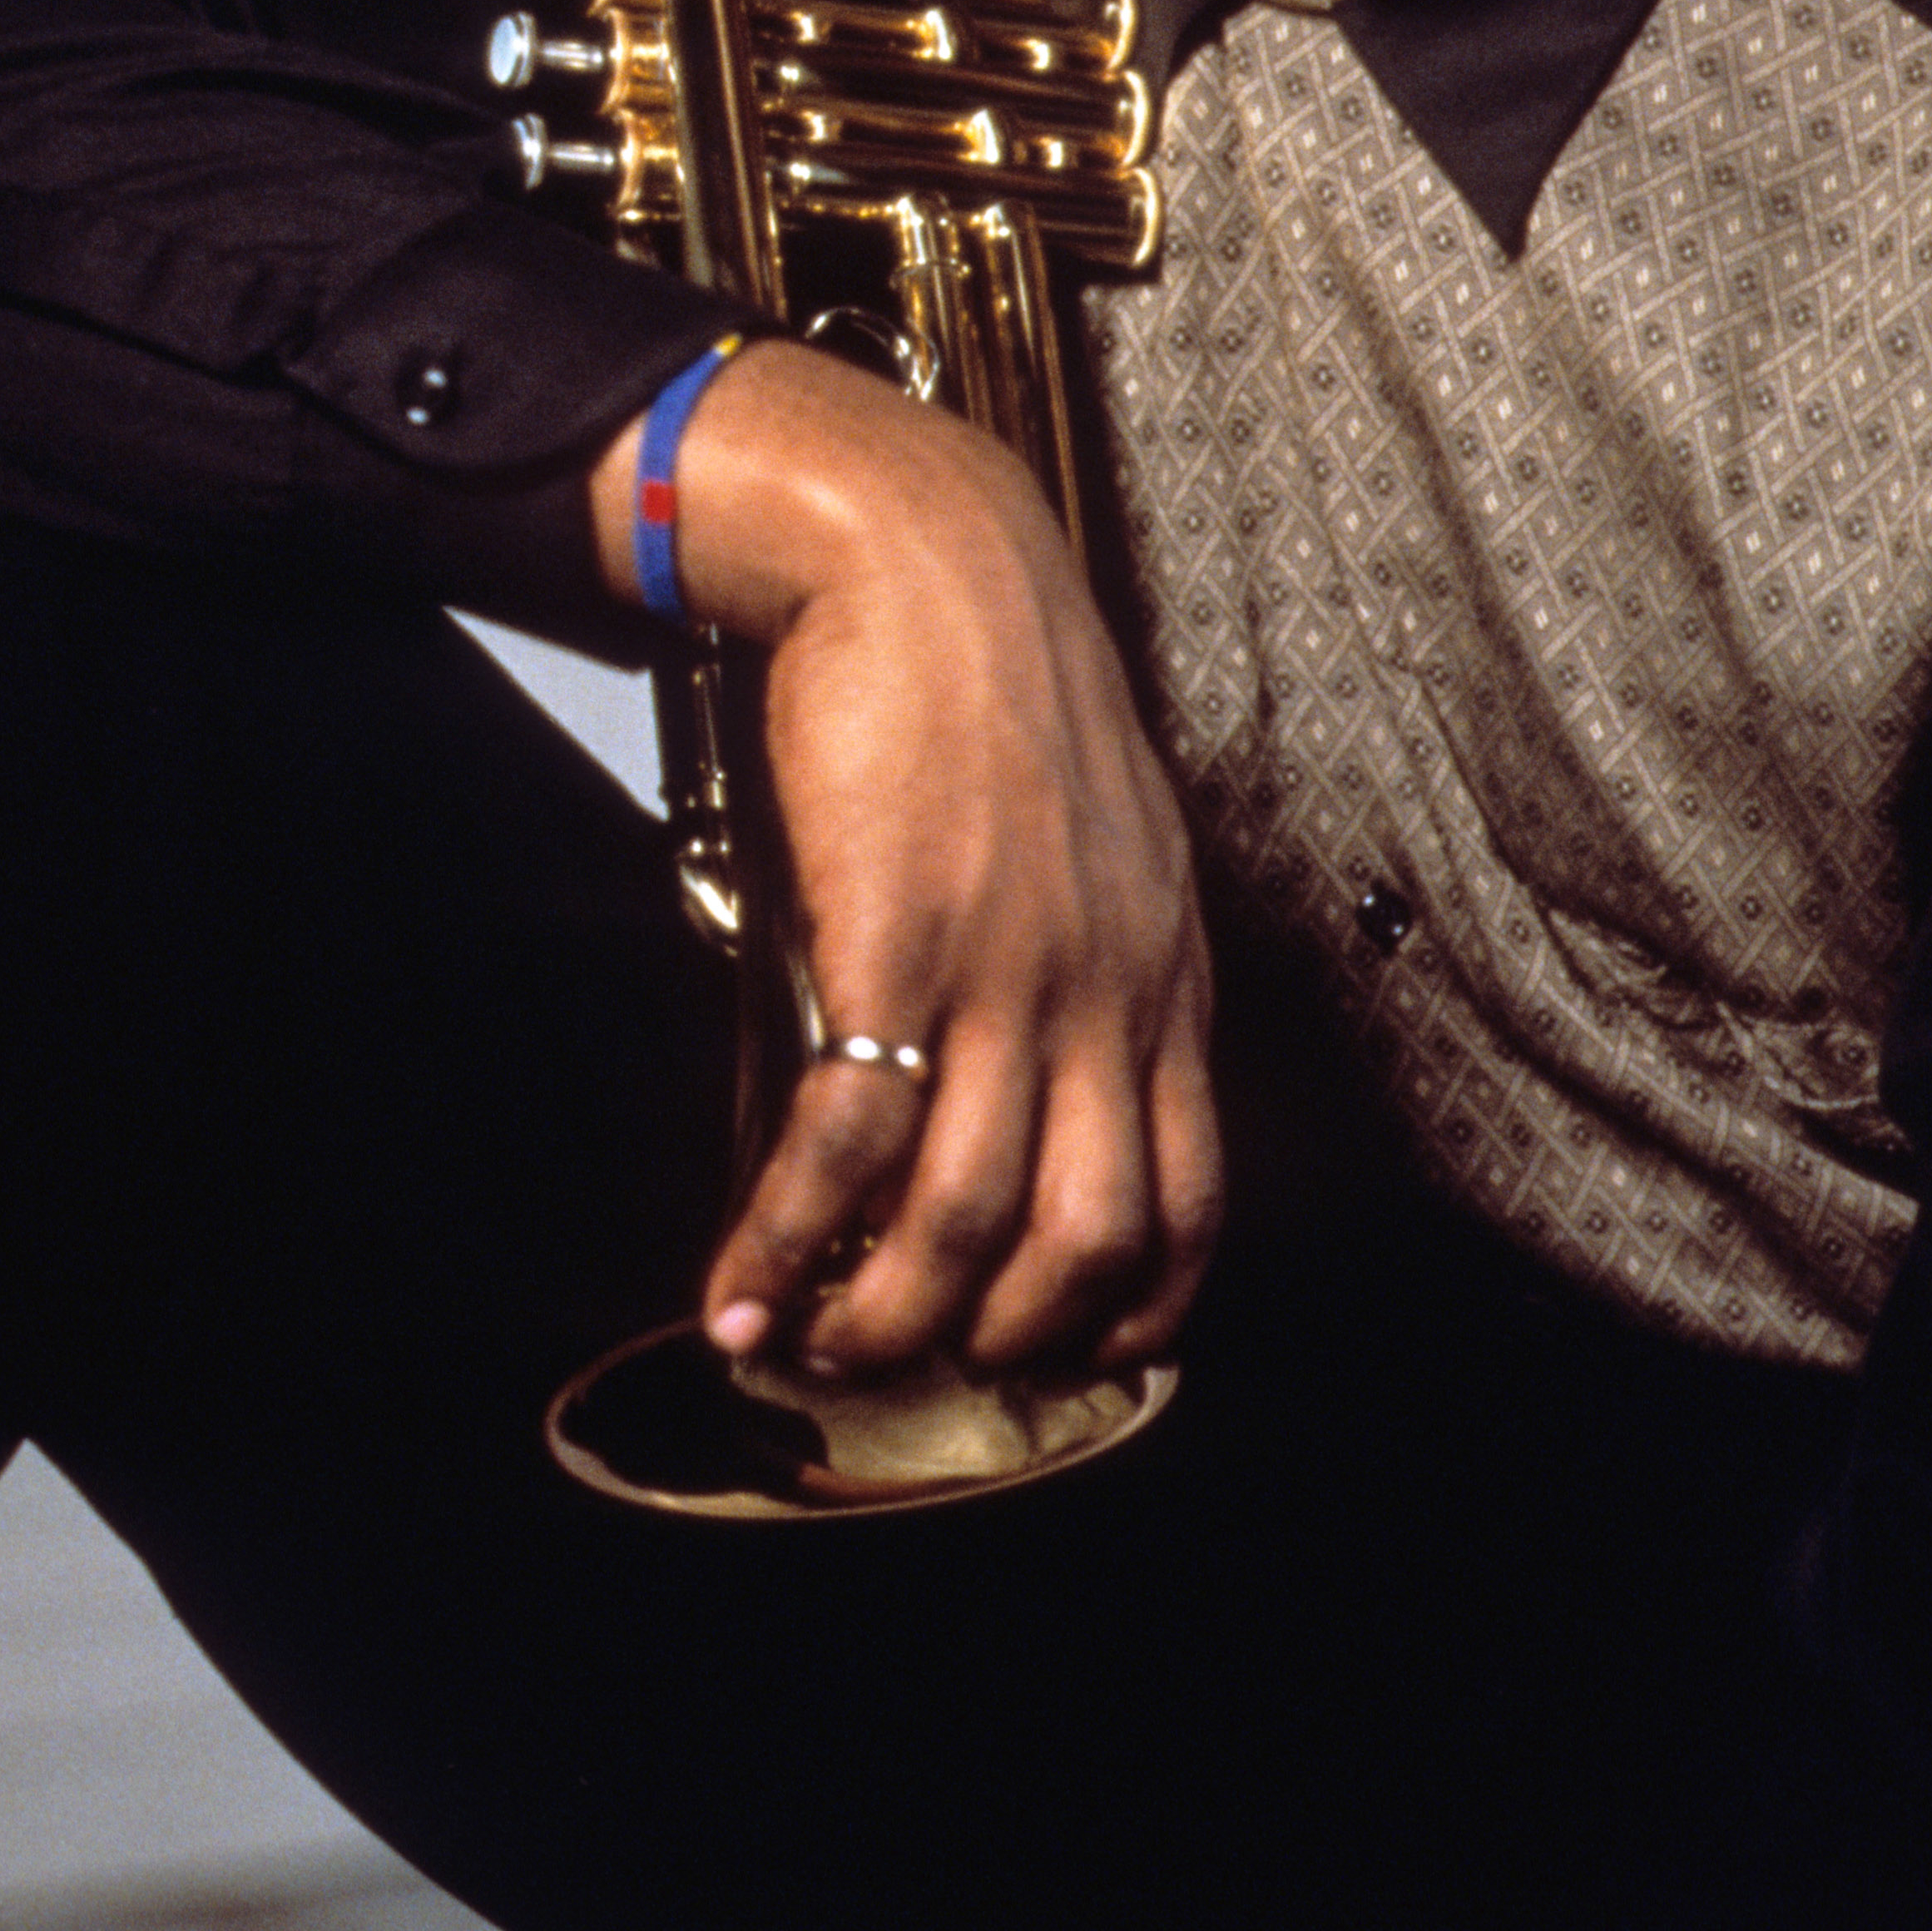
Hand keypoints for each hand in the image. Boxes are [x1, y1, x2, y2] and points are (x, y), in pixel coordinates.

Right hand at [591, 338, 1218, 1377]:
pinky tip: (740, 1285)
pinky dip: (785, 1239)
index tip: (1061, 1360)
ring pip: (963, 1221)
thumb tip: (1014, 1092)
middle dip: (996, 1344)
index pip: (1191, 1200)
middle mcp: (1106, 992)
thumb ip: (1076, 972)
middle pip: (1088, 1243)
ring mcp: (1007, 974)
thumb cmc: (992, 695)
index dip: (1131, 1312)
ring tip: (808, 1352)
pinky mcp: (895, 943)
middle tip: (911, 1370)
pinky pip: (846, 1142)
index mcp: (1165, 974)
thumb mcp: (1089, 846)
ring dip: (879, 1322)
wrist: (924, 560)